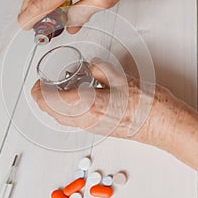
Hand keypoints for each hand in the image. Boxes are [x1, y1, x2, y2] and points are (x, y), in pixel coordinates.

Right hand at [18, 0, 167, 32]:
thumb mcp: (102, 2)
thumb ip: (80, 15)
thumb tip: (69, 25)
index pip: (40, 2)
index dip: (29, 17)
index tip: (25, 26)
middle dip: (28, 10)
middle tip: (33, 26)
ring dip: (34, 1)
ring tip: (43, 18)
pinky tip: (54, 4)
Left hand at [31, 59, 172, 146]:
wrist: (162, 124)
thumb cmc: (147, 105)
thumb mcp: (121, 78)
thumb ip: (100, 70)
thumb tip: (91, 66)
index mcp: (90, 105)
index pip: (52, 101)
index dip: (38, 93)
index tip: (36, 84)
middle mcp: (87, 120)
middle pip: (53, 113)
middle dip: (42, 100)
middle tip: (42, 87)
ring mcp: (92, 128)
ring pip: (62, 120)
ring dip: (53, 107)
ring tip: (55, 92)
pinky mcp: (99, 130)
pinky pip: (74, 122)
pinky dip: (66, 112)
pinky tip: (74, 101)